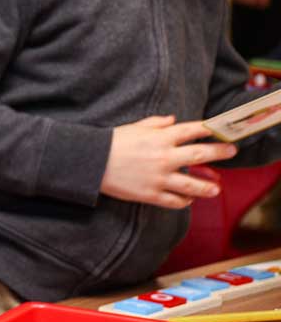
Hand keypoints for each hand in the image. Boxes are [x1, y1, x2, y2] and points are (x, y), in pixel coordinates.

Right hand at [100, 116, 234, 208]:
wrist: (90, 162)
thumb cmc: (111, 142)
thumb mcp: (134, 127)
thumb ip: (156, 123)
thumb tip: (173, 120)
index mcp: (160, 137)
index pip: (192, 130)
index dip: (209, 129)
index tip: (221, 129)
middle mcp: (164, 157)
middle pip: (200, 155)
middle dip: (219, 153)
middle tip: (231, 151)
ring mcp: (159, 178)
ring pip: (193, 185)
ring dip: (208, 187)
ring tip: (216, 188)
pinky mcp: (151, 194)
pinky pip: (175, 201)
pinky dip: (185, 200)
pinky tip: (189, 198)